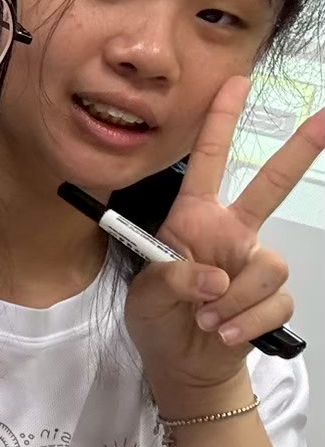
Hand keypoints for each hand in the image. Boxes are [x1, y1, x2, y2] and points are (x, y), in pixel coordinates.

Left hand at [125, 74, 324, 408]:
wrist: (179, 364)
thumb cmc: (157, 319)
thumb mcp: (146, 293)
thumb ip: (173, 278)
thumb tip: (213, 278)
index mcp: (193, 218)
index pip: (207, 162)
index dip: (220, 122)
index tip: (235, 82)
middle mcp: (230, 232)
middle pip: (271, 185)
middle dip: (299, 151)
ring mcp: (252, 263)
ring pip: (268, 268)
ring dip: (235, 300)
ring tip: (205, 319)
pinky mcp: (269, 297)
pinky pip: (273, 303)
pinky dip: (245, 322)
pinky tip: (223, 333)